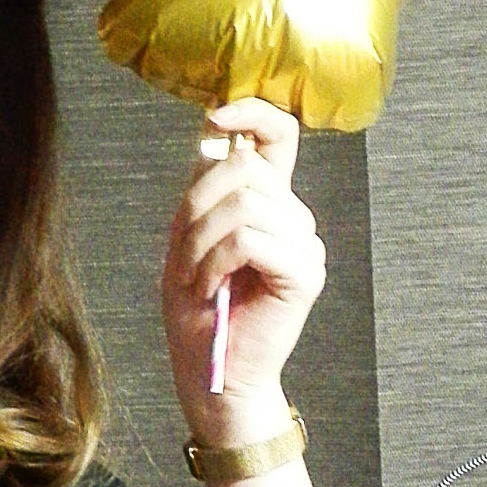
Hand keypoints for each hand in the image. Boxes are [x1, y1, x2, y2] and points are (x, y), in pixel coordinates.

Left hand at [161, 97, 325, 441]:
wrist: (211, 373)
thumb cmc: (197, 310)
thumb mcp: (187, 236)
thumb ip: (203, 188)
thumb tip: (213, 133)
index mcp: (268, 203)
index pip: (280, 136)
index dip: (253, 113)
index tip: (216, 115)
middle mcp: (294, 218)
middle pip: (245, 170)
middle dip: (195, 209)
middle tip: (182, 258)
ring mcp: (305, 245)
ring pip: (242, 205)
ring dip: (199, 244)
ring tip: (194, 279)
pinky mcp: (305, 273)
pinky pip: (248, 240)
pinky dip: (214, 263)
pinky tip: (210, 290)